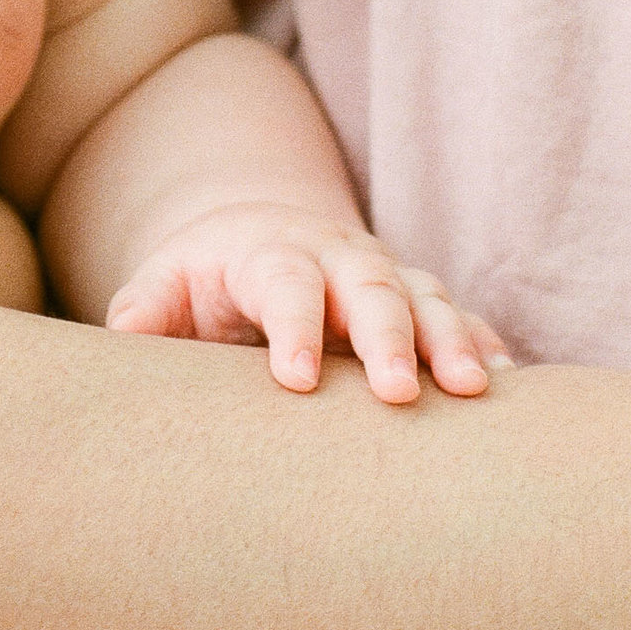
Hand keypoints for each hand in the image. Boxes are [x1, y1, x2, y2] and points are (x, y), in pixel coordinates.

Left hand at [105, 205, 507, 401]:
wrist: (258, 234)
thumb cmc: (204, 279)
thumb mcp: (164, 284)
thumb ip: (145, 309)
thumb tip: (125, 335)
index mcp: (271, 253)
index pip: (285, 284)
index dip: (292, 328)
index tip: (293, 381)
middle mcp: (338, 258)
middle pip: (370, 289)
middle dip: (387, 339)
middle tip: (396, 395)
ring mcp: (386, 276)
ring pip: (428, 300)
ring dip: (452, 343)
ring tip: (472, 391)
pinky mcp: (420, 301)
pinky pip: (462, 319)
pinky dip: (485, 346)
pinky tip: (505, 387)